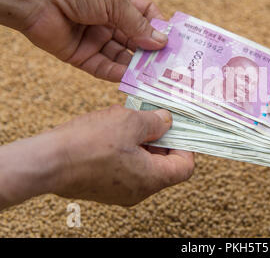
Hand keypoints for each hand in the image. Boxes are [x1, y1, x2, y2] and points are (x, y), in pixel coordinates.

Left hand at [0, 0, 166, 81]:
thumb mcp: (114, 0)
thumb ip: (137, 24)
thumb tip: (161, 42)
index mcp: (116, 0)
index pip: (145, 14)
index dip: (159, 26)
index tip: (173, 40)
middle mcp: (107, 20)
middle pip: (135, 39)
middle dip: (151, 50)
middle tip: (169, 64)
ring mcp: (95, 38)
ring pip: (122, 56)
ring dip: (137, 65)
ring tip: (155, 75)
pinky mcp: (81, 56)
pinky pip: (104, 67)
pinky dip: (118, 74)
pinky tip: (133, 79)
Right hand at [0, 106, 194, 208]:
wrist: (46, 162)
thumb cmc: (88, 144)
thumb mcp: (130, 122)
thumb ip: (155, 121)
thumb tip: (166, 121)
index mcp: (151, 179)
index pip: (184, 167)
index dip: (185, 145)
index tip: (176, 127)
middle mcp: (138, 190)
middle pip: (163, 164)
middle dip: (159, 137)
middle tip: (149, 117)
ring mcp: (120, 191)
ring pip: (142, 162)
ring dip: (138, 139)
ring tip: (123, 120)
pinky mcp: (103, 186)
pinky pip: (124, 166)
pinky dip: (123, 147)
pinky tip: (109, 129)